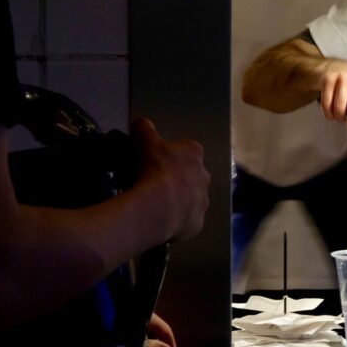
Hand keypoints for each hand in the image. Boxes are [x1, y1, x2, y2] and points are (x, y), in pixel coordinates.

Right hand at [133, 118, 209, 241]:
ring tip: (157, 205)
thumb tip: (141, 122)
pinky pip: (187, 220)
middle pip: (191, 175)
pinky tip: (161, 220)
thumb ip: (145, 129)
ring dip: (178, 200)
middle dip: (177, 178)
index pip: (186, 150)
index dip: (171, 155)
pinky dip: (176, 220)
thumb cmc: (154, 169)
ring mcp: (203, 201)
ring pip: (191, 199)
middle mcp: (204, 176)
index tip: (156, 161)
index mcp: (194, 154)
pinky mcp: (198, 223)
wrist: (158, 206)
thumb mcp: (146, 142)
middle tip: (155, 184)